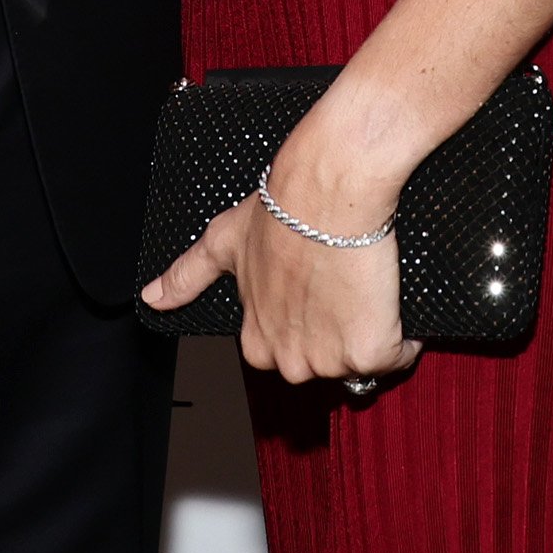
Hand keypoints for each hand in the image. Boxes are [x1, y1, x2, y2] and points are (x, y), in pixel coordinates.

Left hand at [140, 147, 420, 391]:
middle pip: (329, 362)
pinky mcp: (370, 353)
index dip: (311, 318)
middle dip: (341, 329)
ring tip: (363, 283)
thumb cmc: (279, 211)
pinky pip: (397, 356)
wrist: (326, 191)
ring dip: (371, 329)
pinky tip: (389, 297)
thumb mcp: (223, 242)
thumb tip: (150, 298)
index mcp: (256, 342)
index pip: (290, 352)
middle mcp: (289, 361)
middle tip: (343, 282)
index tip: (318, 286)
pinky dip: (402, 334)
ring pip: (362, 361)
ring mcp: (329, 362)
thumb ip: (186, 276)